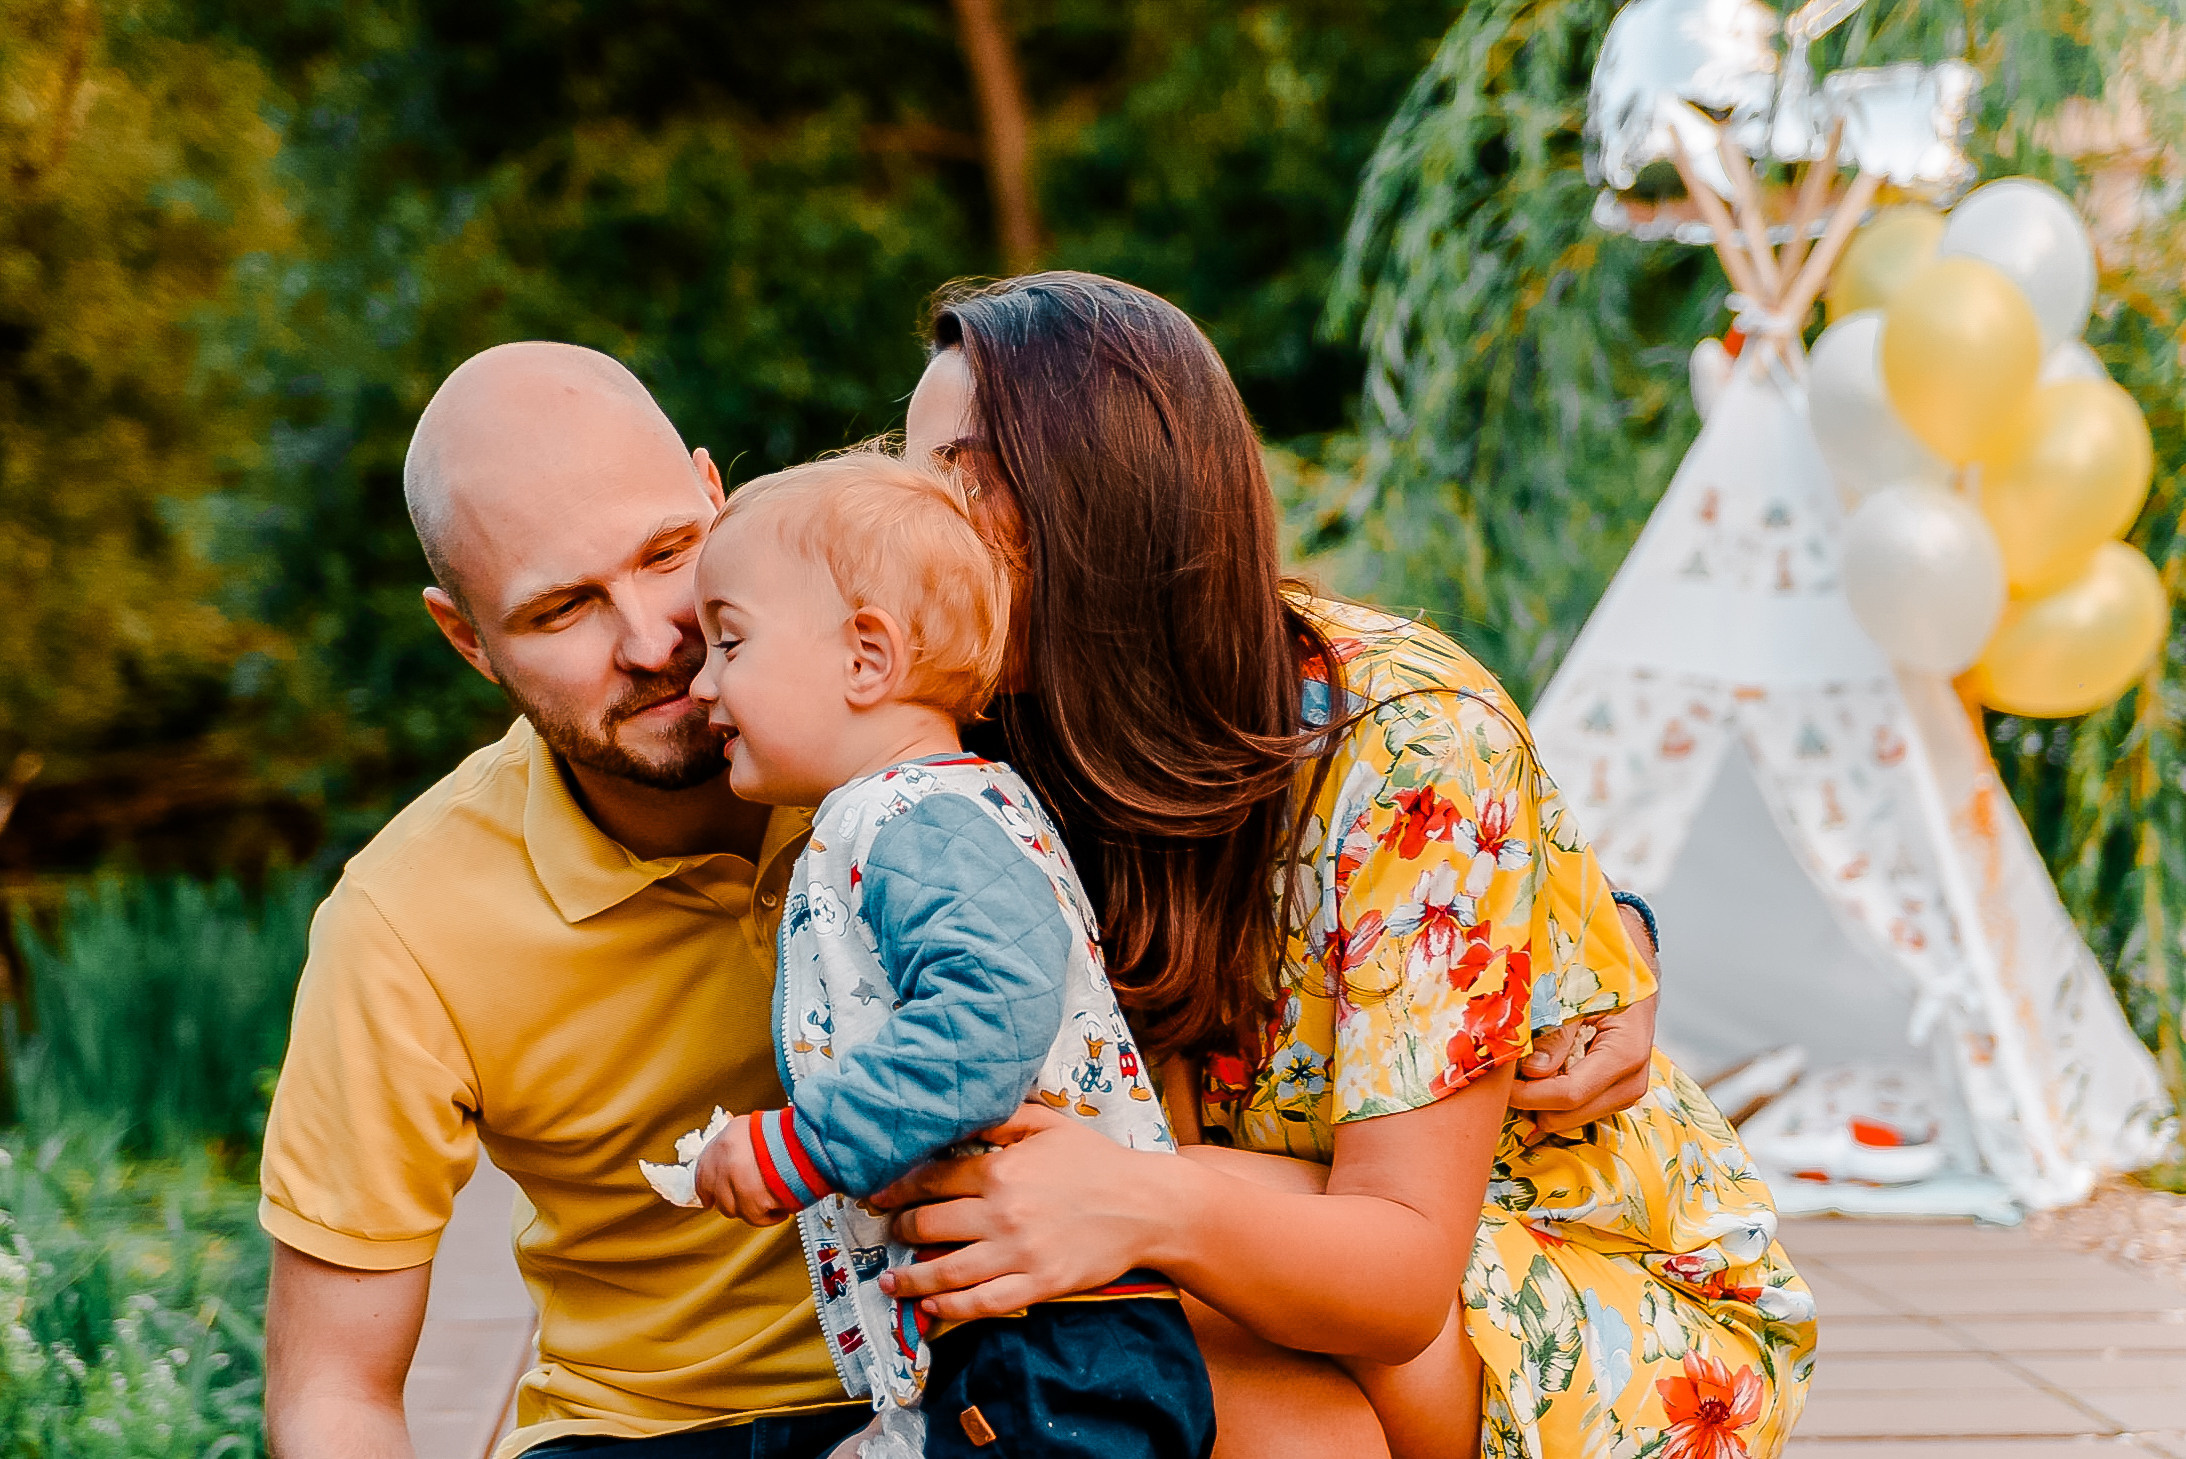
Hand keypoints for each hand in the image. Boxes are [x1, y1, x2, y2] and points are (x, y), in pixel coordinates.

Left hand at [693, 1113, 792, 1225]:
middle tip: (749, 1200)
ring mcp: (736, 1181)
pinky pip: (754, 1218)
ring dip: (751, 1208)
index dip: (707, 1187)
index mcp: (726, 1139)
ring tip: (771, 1200)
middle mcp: (726, 1160)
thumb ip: (742, 1144)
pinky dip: (768, 1217)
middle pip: (717, 1193)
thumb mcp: (757, 1127)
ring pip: (733, 1209)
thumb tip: (740, 1156)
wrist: (810, 1141)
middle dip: (731, 1200)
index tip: (709, 1197)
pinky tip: (780, 1209)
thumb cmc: (791, 1133)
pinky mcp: (751, 1200)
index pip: (702, 1171)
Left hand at [868, 1104, 1168, 1323]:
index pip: (932, 1180)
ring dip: (911, 1278)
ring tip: (891, 1281)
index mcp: (1001, 1170)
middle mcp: (1002, 1213)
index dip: (898, 1189)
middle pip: (929, 1226)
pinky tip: (931, 1308)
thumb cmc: (1097, 1161)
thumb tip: (960, 1113)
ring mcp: (1019, 1253)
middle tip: (888, 1233)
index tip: (878, 1197)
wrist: (1146, 1205)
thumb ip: (1002, 1118)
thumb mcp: (1049, 1124)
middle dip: (899, 1230)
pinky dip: (951, 1308)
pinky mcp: (1039, 1284)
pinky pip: (983, 1303)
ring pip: (947, 1271)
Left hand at [1509, 902, 1659, 1133]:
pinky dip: (1552, 1098)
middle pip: (1568, 1115)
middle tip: (1505, 1075)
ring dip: (1541, 1101)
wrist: (1630, 966)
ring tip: (1523, 1068)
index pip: (1569, 1094)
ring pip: (1570, 1119)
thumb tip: (1533, 1071)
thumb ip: (1555, 1032)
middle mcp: (1632, 1080)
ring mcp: (1627, 1091)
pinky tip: (1540, 1072)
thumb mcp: (1573, 993)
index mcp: (1625, 1052)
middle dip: (1530, 1101)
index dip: (1527, 1094)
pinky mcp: (1616, 1093)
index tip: (1499, 1082)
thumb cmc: (1598, 972)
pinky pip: (1577, 1111)